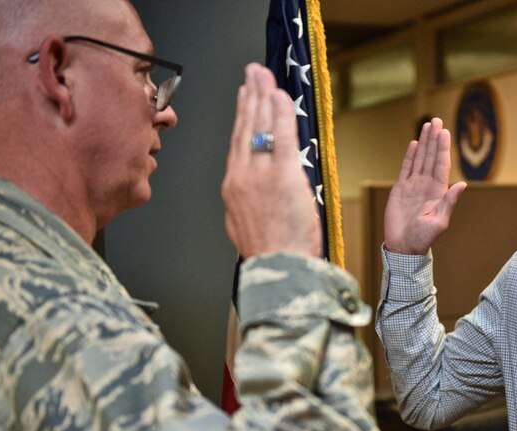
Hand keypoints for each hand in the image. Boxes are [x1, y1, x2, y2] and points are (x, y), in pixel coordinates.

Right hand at [221, 63, 319, 258]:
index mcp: (233, 189)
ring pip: (260, 126)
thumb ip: (249, 203)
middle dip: (249, 95)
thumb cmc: (271, 256)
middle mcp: (242, 176)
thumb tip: (256, 193)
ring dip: (263, 96)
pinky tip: (281, 95)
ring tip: (264, 75)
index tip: (244, 97)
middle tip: (252, 73)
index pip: (237, 142)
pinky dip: (281, 113)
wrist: (278, 271)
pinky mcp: (283, 176)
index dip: (241, 116)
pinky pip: (282, 136)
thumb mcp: (246, 226)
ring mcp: (261, 174)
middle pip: (244, 127)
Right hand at [384, 117, 466, 254]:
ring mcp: (414, 186)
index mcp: (438, 192)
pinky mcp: (400, 189)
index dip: (443, 148)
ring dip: (424, 142)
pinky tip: (415, 143)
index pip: (441, 164)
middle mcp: (427, 185)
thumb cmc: (423, 238)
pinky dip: (410, 156)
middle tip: (436, 120)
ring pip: (420, 158)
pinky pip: (406, 168)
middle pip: (431, 157)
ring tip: (427, 125)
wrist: (403, 247)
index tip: (444, 132)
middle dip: (434, 139)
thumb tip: (462, 184)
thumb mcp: (439, 222)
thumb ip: (449, 202)